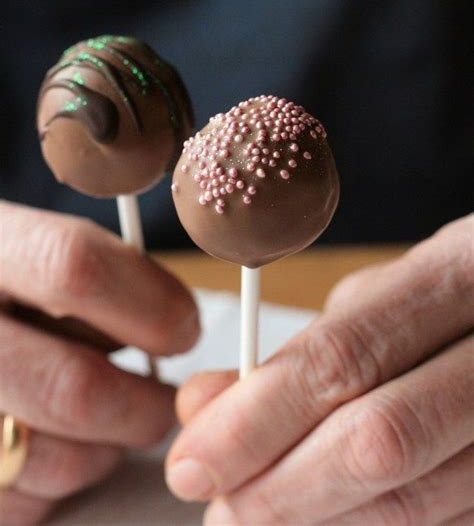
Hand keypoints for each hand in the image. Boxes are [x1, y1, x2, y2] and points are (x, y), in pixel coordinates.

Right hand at [0, 201, 199, 524]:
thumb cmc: (13, 290)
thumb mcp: (38, 248)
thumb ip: (96, 270)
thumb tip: (174, 320)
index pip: (74, 268)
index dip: (148, 302)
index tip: (184, 327)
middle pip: (76, 386)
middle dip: (146, 404)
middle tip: (168, 398)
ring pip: (58, 458)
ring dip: (110, 446)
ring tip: (115, 416)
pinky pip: (30, 500)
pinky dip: (69, 477)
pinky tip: (66, 439)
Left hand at [166, 215, 472, 524]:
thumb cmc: (440, 299)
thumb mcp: (373, 301)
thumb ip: (298, 351)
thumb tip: (200, 406)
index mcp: (454, 276)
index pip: (340, 360)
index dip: (256, 420)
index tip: (192, 460)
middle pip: (379, 441)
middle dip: (279, 485)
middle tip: (217, 503)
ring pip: (414, 498)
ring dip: (315, 518)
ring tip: (252, 513)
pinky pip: (437, 519)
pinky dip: (361, 523)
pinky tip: (319, 515)